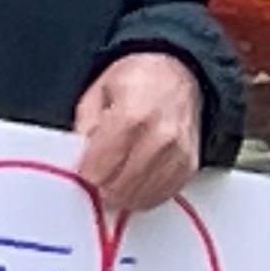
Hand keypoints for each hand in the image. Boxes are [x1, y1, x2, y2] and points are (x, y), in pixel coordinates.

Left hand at [74, 52, 203, 214]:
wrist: (181, 73)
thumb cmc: (137, 80)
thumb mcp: (98, 91)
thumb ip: (84, 127)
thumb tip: (80, 158)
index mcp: (131, 117)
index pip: (97, 170)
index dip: (85, 171)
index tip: (86, 164)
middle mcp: (159, 138)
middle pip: (117, 188)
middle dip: (102, 184)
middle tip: (100, 170)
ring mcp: (177, 154)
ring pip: (138, 197)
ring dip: (122, 193)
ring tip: (117, 174)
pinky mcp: (189, 165)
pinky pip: (160, 195)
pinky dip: (144, 194)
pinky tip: (136, 179)